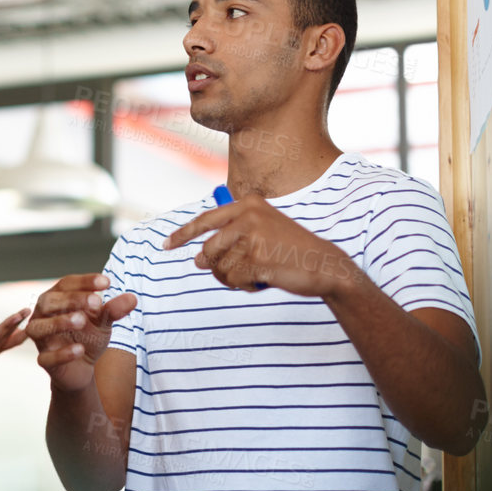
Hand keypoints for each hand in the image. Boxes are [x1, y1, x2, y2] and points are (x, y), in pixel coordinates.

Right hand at [26, 273, 136, 391]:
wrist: (83, 368)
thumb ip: (113, 310)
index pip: (67, 284)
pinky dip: (62, 353)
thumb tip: (132, 299)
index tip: (107, 282)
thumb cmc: (88, 336)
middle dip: (72, 299)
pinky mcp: (44, 361)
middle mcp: (43, 315)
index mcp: (57, 298)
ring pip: (39, 327)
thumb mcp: (103, 322)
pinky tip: (80, 350)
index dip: (85, 282)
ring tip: (81, 320)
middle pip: (49, 301)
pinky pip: (46, 357)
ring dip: (60, 322)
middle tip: (96, 302)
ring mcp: (41, 338)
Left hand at [165, 195, 351, 296]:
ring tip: (255, 274)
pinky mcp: (258, 258)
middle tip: (236, 273)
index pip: (205, 219)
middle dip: (215, 267)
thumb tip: (197, 260)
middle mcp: (248, 215)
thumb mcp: (261, 233)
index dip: (183, 234)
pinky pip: (234, 279)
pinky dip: (244, 286)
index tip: (166, 245)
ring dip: (233, 278)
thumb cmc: (290, 252)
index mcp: (248, 204)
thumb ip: (230, 240)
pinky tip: (262, 280)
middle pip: (208, 249)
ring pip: (219, 267)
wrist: (324, 265)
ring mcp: (253, 236)